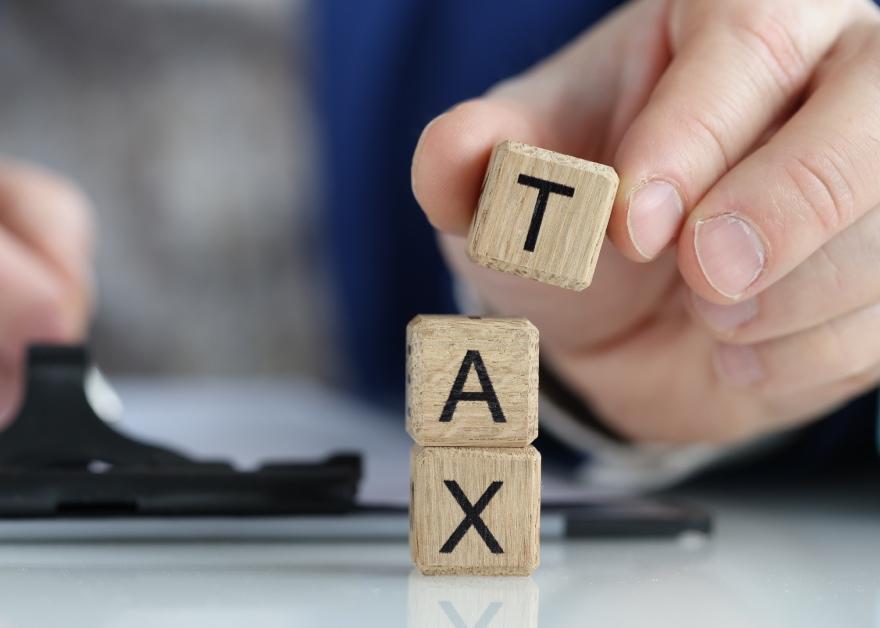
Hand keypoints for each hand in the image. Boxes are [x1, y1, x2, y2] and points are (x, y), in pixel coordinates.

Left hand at [412, 0, 879, 443]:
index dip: (696, 131)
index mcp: (733, 18)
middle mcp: (836, 71)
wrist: (618, 320)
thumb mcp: (509, 185)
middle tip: (705, 278)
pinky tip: (742, 349)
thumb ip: (477, 163)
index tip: (632, 223)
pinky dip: (810, 352)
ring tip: (707, 317)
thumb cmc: (567, 223)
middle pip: (874, 99)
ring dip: (793, 296)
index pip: (749, 35)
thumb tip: (455, 147)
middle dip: (789, 203)